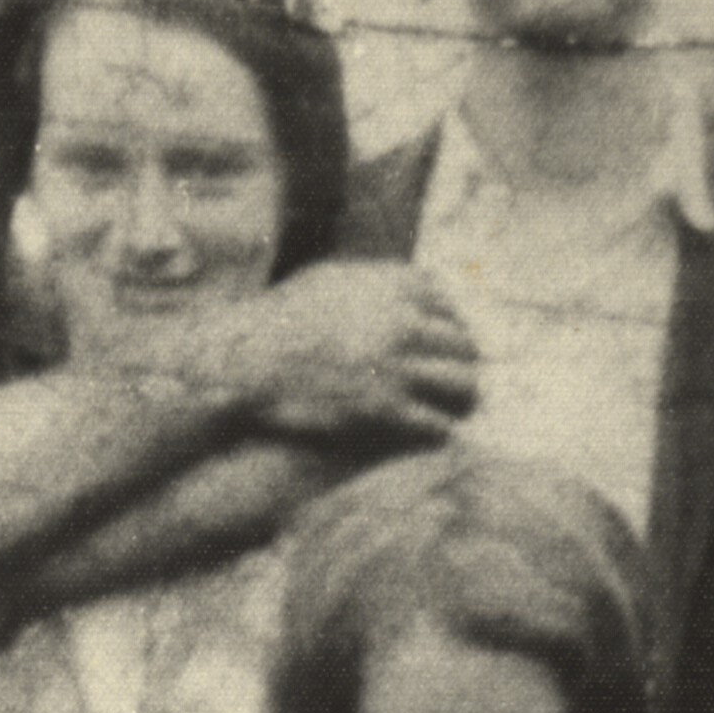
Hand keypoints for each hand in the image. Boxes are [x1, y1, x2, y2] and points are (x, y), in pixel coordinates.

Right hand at [192, 264, 479, 448]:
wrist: (247, 362)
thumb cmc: (280, 320)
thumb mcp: (328, 280)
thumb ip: (374, 278)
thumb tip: (409, 279)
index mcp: (394, 286)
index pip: (447, 304)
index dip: (452, 324)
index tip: (450, 341)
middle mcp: (402, 321)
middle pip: (461, 342)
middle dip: (465, 361)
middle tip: (466, 377)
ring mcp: (397, 366)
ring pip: (460, 382)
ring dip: (465, 396)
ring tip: (463, 407)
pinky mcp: (385, 408)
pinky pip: (435, 421)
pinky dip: (441, 428)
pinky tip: (439, 433)